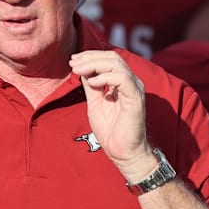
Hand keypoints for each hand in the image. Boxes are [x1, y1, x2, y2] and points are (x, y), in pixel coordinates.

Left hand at [69, 50, 156, 181]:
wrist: (122, 152)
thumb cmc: (111, 130)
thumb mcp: (95, 103)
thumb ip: (91, 86)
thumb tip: (81, 69)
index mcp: (122, 82)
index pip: (108, 58)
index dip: (90, 56)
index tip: (73, 61)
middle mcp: (131, 82)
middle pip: (112, 57)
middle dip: (90, 57)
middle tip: (73, 63)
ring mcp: (135, 88)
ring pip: (116, 64)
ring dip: (94, 64)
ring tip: (78, 70)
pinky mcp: (136, 98)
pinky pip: (122, 79)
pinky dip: (105, 77)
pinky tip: (92, 83)